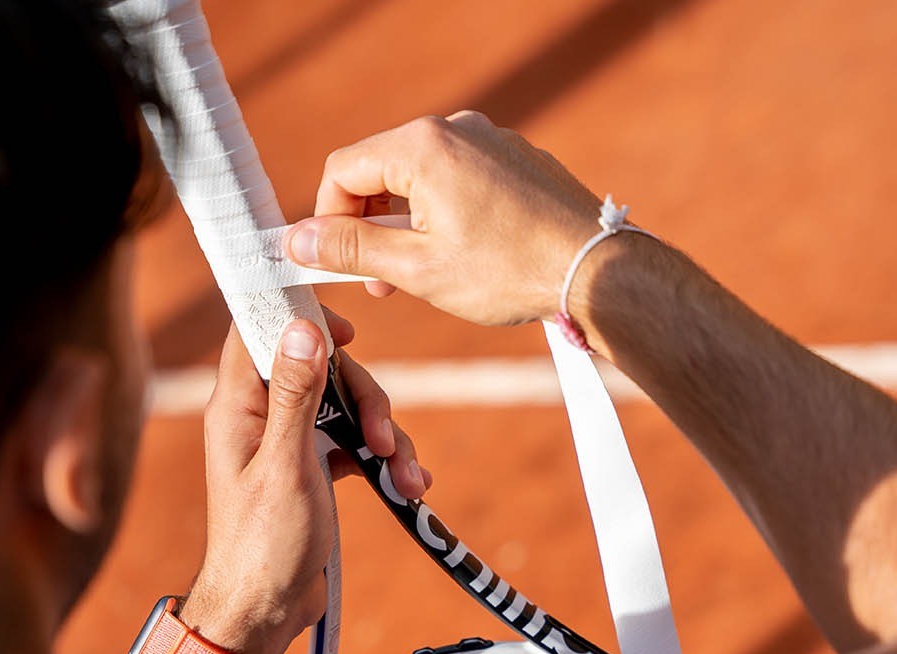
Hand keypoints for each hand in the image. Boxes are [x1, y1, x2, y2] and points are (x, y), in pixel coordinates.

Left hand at [182, 310, 429, 653]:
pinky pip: (354, 442)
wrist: (265, 612)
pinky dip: (383, 459)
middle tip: (384, 436)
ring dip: (384, 433)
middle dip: (364, 396)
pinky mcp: (312, 467)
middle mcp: (260, 416)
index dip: (302, 317)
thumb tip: (302, 328)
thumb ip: (294, 395)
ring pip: (345, 406)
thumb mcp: (286, 465)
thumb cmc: (263, 546)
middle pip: (320, 368)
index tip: (347, 332)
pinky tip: (407, 486)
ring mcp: (288, 442)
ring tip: (406, 476)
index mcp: (238, 406)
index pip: (258, 329)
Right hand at [284, 111, 605, 325]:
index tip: (333, 263)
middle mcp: (455, 128)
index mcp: (422, 146)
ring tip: (424, 274)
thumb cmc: (509, 270)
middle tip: (380, 282)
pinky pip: (459, 179)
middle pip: (381, 169)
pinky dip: (444, 213)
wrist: (597, 269)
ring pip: (421, 177)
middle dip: (369, 226)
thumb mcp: (417, 269)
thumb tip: (299, 242)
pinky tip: (465, 256)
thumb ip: (350, 250)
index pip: (343, 171)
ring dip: (407, 224)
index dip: (328, 220)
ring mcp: (490, 139)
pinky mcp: (515, 158)